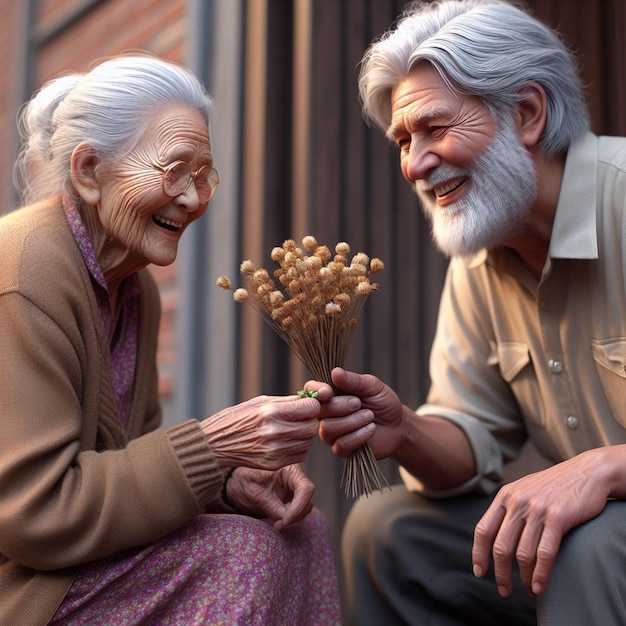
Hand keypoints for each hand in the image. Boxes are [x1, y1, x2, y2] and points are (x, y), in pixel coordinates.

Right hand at [201, 395, 320, 470]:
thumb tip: (313, 399)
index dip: (310, 405)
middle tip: (298, 419)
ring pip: (308, 442)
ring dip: (303, 436)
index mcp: (271, 411)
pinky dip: (297, 448)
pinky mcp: (274, 464)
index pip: (312, 407)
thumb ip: (288, 401)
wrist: (215, 444)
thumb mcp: (260, 401)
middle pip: (312, 426)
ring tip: (288, 430)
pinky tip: (283, 442)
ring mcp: (275, 450)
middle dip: (309, 421)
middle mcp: (275, 432)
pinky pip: (300, 455)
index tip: (304, 406)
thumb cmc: (237, 418)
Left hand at [225, 464, 313, 529]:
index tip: (285, 520)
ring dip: (292, 519)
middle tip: (278, 525)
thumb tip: (284, 517)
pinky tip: (277, 522)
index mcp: (289, 469)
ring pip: (304, 508)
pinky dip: (288, 520)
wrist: (235, 482)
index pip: (305, 488)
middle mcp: (295, 479)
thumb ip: (270, 503)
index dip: (299, 506)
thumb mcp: (253, 490)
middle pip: (307, 500)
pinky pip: (296, 513)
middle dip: (295, 515)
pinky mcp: (290, 501)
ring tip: (275, 523)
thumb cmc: (243, 479)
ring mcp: (294, 490)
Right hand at [306, 367, 403, 459]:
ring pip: (328, 429)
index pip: (311, 390)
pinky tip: (371, 429)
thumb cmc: (382, 402)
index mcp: (330, 394)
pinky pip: (341, 444)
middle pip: (319, 411)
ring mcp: (331, 432)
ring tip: (369, 416)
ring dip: (352, 422)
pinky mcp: (340, 449)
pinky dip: (359, 435)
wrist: (397, 425)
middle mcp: (326, 413)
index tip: (329, 392)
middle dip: (340, 406)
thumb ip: (353, 380)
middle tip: (359, 403)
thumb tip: (335, 372)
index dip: (317, 391)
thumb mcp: (372, 386)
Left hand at [472, 448, 613, 596]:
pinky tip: (539, 586)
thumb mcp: (524, 490)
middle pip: (500, 546)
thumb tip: (494, 538)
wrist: (587, 472)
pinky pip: (544, 553)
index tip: (480, 572)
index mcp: (505, 496)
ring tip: (527, 589)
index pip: (483, 529)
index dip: (478, 554)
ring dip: (523, 578)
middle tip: (504, 591)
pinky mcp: (558, 517)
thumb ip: (509, 509)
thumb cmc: (554, 486)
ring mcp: (537, 509)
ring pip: (522, 553)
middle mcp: (517, 501)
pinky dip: (540, 574)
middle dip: (500, 573)